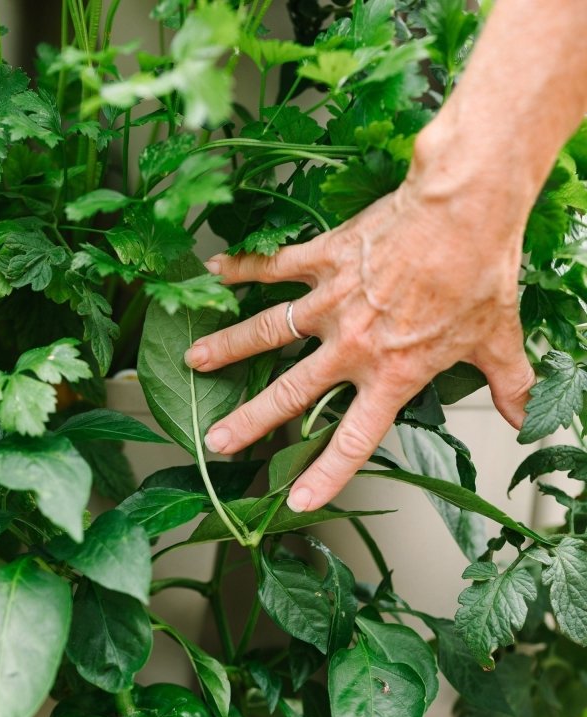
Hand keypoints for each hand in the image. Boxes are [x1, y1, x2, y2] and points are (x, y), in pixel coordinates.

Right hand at [185, 138, 535, 512]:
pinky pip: (275, 267)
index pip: (351, 439)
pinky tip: (212, 270)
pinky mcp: (325, 259)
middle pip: (288, 394)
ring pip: (266, 332)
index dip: (324, 476)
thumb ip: (508, 384)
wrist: (463, 211)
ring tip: (192, 362)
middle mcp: (351, 347)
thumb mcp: (499, 339)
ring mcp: (332, 303)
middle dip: (249, 423)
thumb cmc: (480, 274)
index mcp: (390, 374)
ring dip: (227, 349)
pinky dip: (243, 268)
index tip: (294, 500)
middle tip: (215, 442)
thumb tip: (527, 417)